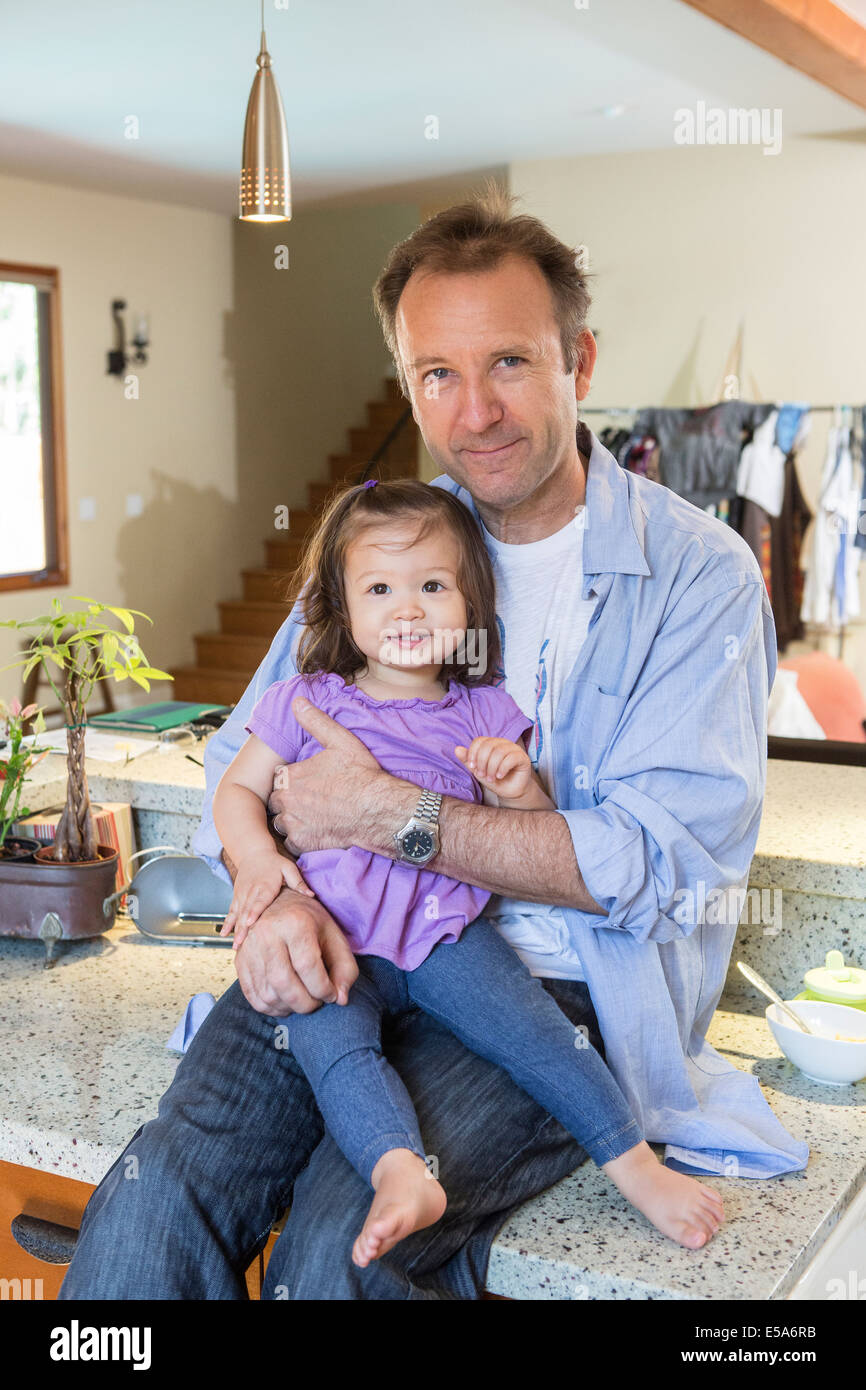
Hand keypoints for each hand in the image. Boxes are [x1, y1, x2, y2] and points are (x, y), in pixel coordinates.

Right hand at [219, 848, 314, 947]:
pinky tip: (224, 934)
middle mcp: (251, 892)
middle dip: (242, 928)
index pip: (259, 901)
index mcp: (265, 886)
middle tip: (240, 944)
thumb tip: (312, 895)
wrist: (254, 852)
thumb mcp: (289, 868)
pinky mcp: (237, 897)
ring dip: (235, 930)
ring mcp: (242, 895)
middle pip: (246, 912)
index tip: (249, 922)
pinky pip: (231, 911)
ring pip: (237, 914)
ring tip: (235, 945)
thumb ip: (298, 882)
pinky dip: (227, 922)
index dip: (253, 912)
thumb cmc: (274, 862)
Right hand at [234, 886, 358, 1015]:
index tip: (332, 995)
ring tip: (303, 1002)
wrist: (279, 902)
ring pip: (267, 994)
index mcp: (295, 922)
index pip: (307, 966)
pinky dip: (271, 1007)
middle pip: (284, 983)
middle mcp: (267, 933)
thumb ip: (345, 968)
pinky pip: (253, 996)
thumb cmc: (309, 920)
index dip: (323, 989)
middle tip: (317, 1004)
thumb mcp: (334, 937)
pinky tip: (286, 1002)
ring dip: (289, 1008)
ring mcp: (249, 948)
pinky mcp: (239, 961)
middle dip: (305, 1004)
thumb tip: (341, 999)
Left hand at [267, 695, 395, 854]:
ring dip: (291, 819)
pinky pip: (291, 841)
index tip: (307, 782)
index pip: (279, 778)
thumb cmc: (360, 775)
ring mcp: (293, 822)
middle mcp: (286, 799)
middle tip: (310, 800)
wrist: (377, 809)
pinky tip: (315, 830)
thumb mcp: (340, 741)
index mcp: (290, 775)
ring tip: (311, 815)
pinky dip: (300, 837)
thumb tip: (297, 701)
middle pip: (276, 800)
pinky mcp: (303, 842)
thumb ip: (315, 721)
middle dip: (288, 799)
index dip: (292, 779)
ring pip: (280, 822)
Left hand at [454, 736, 532, 800]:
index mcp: (491, 743)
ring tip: (491, 778)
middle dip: (482, 762)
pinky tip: (500, 776)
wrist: (510, 791)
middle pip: (488, 746)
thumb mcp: (478, 771)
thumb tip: (457, 749)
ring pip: (499, 752)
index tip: (472, 767)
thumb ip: (468, 761)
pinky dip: (502, 768)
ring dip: (491, 767)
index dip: (473, 753)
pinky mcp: (522, 757)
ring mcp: (514, 749)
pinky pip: (511, 758)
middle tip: (482, 775)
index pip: (479, 741)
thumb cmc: (495, 780)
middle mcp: (503, 743)